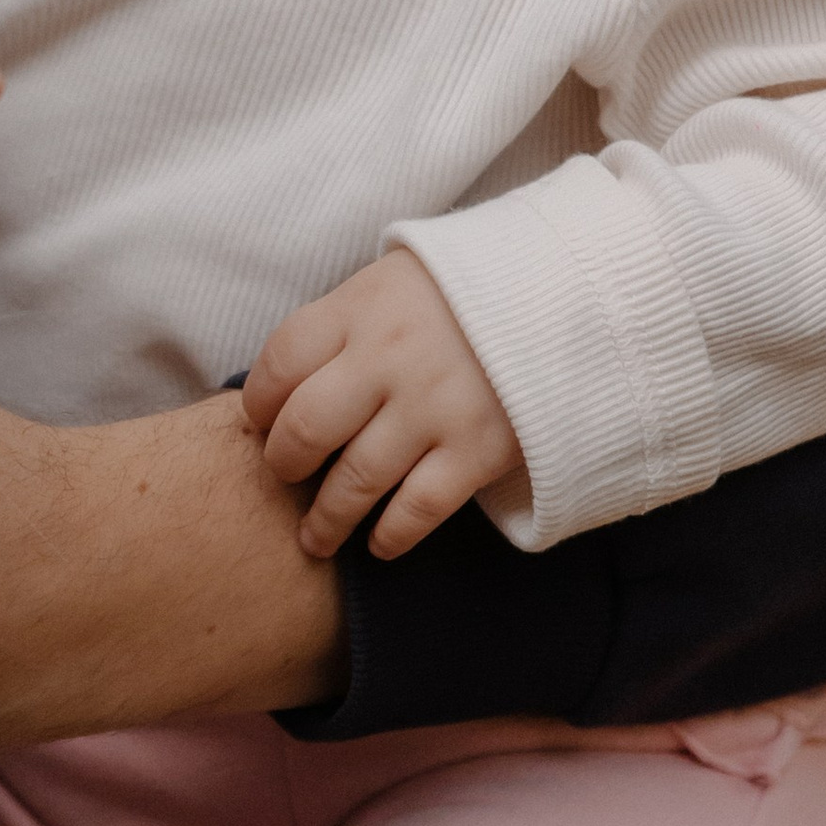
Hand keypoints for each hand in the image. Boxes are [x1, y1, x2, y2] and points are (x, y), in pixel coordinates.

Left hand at [241, 245, 523, 560]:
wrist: (567, 288)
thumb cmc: (466, 289)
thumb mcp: (394, 280)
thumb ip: (343, 324)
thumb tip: (286, 386)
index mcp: (360, 308)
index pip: (279, 366)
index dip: (258, 406)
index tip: (261, 424)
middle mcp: (389, 358)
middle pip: (305, 431)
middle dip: (284, 467)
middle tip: (286, 478)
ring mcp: (434, 406)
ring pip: (355, 482)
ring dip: (326, 520)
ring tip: (315, 538)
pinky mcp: (480, 448)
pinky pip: (418, 508)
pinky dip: (391, 536)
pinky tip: (379, 544)